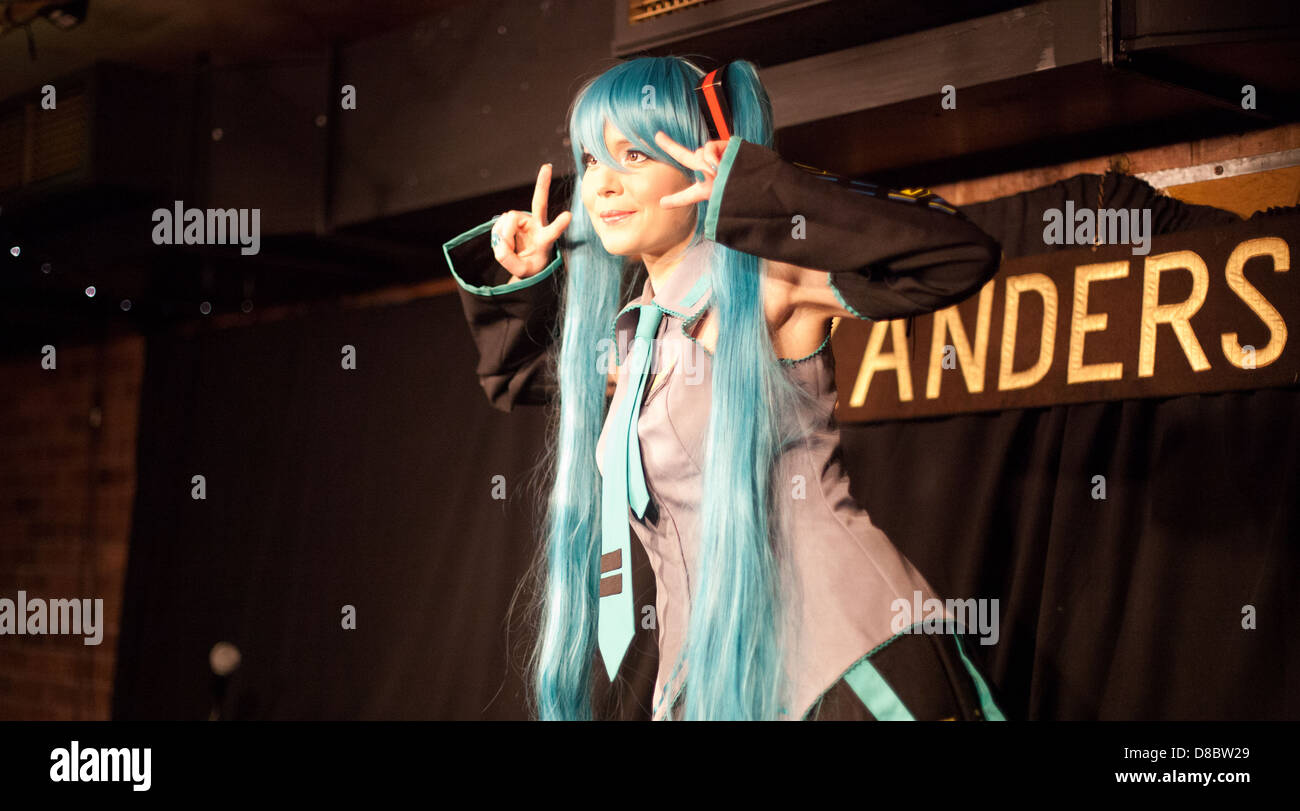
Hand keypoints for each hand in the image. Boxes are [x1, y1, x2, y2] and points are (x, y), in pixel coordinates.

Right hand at [491, 162, 572, 280]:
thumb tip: (500, 240)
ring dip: (503, 235)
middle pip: (539, 203)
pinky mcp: (513, 219)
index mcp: (545, 240)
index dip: (559, 225)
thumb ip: (508, 259)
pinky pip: (499, 223)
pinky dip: (498, 234)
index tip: (569, 215)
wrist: (525, 263)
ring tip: (506, 248)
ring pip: (508, 220)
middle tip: (546, 167)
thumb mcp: (520, 270)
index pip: (553, 232)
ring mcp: (525, 220)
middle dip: (542, 184)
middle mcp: (537, 225)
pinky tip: (503, 241)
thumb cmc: (529, 267)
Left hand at [654, 131, 728, 208]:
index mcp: (706, 190)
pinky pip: (706, 149)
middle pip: (685, 157)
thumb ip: (692, 186)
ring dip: (704, 165)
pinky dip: (710, 157)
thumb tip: (676, 187)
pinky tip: (720, 165)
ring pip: (697, 155)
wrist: (754, 186)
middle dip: (670, 146)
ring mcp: (717, 158)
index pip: (688, 195)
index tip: (662, 203)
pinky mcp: (725, 146)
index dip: (675, 199)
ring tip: (718, 174)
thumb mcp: (710, 195)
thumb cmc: (734, 193)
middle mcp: (709, 172)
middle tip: (658, 136)